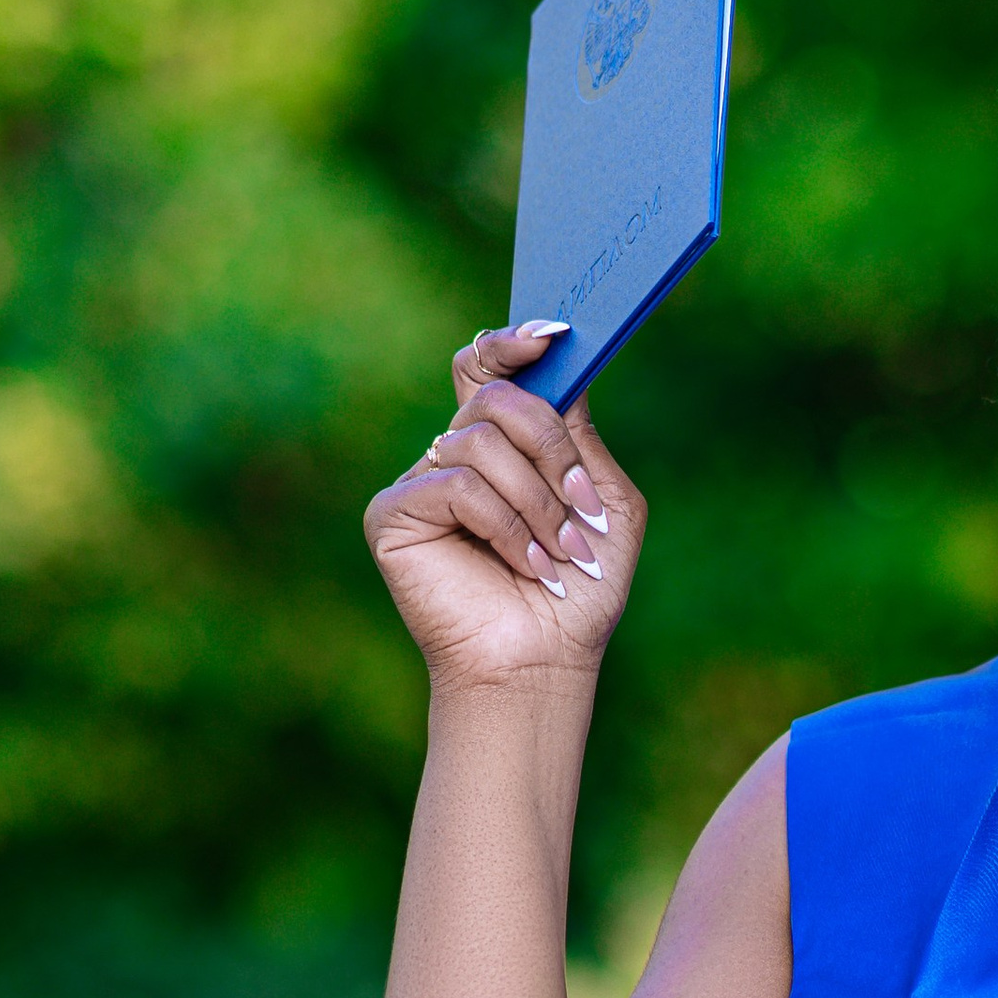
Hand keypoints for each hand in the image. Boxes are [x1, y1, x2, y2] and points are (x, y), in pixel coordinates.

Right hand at [363, 322, 647, 690]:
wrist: (545, 661)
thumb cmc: (579, 589)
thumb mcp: (604, 503)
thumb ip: (581, 434)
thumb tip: (562, 364)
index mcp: (500, 445)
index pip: (485, 367)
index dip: (511, 343)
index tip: (553, 336)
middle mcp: (453, 455)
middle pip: (493, 395)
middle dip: (550, 446)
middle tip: (581, 505)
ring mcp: (420, 482)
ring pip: (479, 441)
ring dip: (536, 501)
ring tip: (558, 553)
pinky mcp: (393, 515)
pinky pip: (457, 486)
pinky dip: (505, 526)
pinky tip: (527, 566)